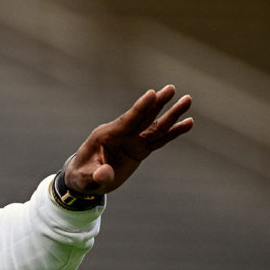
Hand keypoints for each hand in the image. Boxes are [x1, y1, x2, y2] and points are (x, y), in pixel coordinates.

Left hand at [66, 84, 192, 194]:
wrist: (84, 180)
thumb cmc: (81, 177)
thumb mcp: (85, 179)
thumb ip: (96, 176)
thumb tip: (105, 174)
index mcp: (106, 136)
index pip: (126, 121)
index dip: (139, 108)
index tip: (151, 93)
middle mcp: (121, 135)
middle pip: (143, 118)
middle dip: (157, 104)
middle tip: (171, 89)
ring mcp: (132, 141)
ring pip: (155, 126)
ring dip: (171, 115)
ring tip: (187, 100)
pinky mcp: (140, 149)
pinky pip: (159, 140)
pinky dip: (173, 132)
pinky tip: (187, 123)